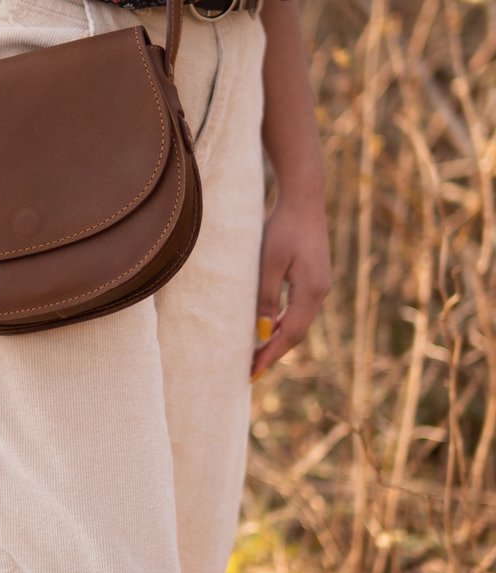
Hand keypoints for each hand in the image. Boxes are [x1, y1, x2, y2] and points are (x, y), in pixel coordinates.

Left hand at [250, 194, 331, 380]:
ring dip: (278, 338)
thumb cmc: (283, 227)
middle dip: (273, 352)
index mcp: (311, 291)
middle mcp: (320, 292)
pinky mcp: (315, 278)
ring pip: (298, 322)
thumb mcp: (269, 263)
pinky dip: (284, 322)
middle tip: (251, 370)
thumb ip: (265, 298)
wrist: (304, 200)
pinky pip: (299, 309)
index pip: (290, 334)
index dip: (271, 355)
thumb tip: (261, 332)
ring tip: (256, 354)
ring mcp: (320, 285)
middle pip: (296, 333)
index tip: (253, 372)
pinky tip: (269, 327)